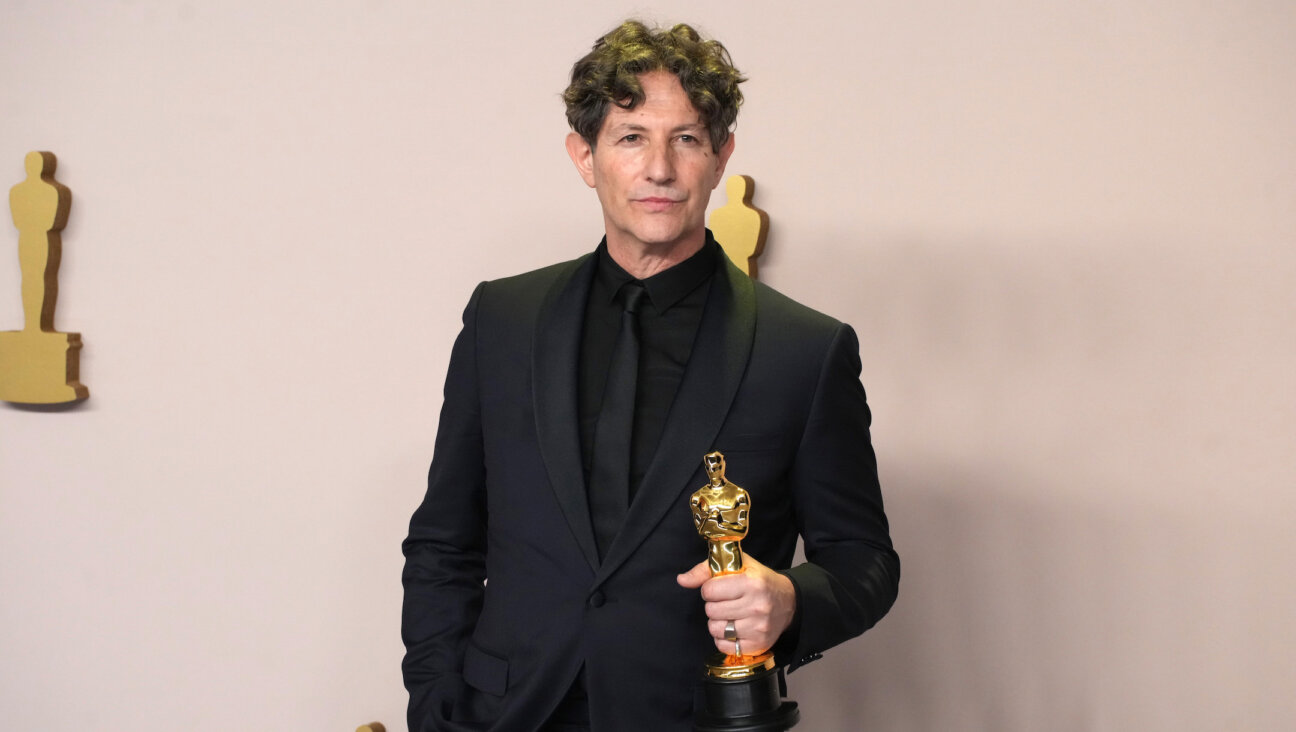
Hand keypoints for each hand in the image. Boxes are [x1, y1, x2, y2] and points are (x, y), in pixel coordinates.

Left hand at [676, 553, 795, 656]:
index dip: (709, 589)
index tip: (718, 588)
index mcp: (751, 582)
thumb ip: (705, 570)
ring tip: (729, 615)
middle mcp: (757, 606)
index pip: (709, 590)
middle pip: (711, 611)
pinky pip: (724, 646)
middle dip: (713, 605)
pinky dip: (723, 639)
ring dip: (717, 622)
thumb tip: (681, 580)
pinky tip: (733, 629)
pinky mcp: (758, 644)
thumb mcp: (737, 565)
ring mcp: (758, 627)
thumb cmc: (758, 580)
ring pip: (716, 629)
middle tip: (726, 602)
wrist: (789, 602)